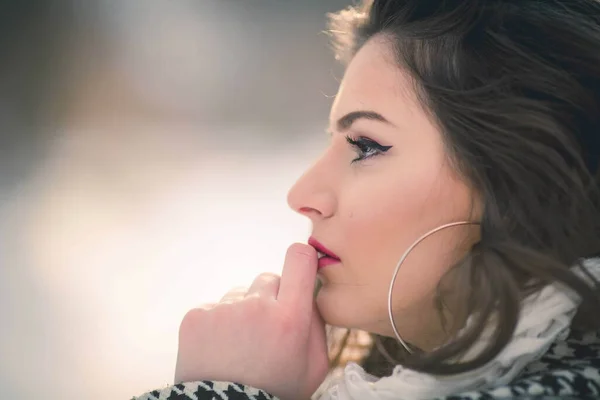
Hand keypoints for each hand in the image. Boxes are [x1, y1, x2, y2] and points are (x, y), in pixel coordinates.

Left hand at [174, 243, 328, 399]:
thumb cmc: (274, 392)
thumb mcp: (315, 367)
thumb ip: (317, 324)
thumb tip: (310, 292)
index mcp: (290, 317)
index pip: (299, 258)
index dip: (302, 259)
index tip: (300, 270)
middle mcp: (256, 306)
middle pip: (269, 278)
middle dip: (272, 299)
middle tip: (266, 331)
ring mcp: (223, 310)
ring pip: (241, 294)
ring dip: (243, 312)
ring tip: (240, 346)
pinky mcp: (197, 316)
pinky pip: (215, 307)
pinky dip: (218, 324)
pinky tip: (220, 349)